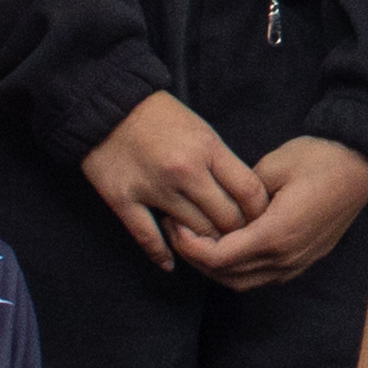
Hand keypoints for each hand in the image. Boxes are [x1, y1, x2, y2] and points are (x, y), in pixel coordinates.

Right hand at [77, 89, 265, 264]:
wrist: (107, 104)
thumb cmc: (160, 116)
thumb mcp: (201, 130)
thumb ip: (222, 163)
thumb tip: (243, 198)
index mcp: (208, 148)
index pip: (249, 192)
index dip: (260, 212)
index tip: (260, 221)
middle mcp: (184, 171)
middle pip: (224, 219)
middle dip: (235, 234)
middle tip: (236, 241)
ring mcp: (153, 188)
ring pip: (192, 233)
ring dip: (201, 243)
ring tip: (205, 245)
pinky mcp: (124, 200)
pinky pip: (148, 238)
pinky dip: (162, 254)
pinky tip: (170, 263)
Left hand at [175, 137, 367, 288]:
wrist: (361, 163)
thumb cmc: (318, 158)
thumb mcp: (272, 167)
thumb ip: (240, 196)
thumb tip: (218, 211)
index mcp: (276, 233)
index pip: (219, 257)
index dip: (191, 246)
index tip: (176, 226)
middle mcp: (287, 257)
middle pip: (228, 276)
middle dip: (197, 260)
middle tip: (180, 234)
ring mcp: (298, 262)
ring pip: (245, 282)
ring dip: (218, 268)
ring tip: (200, 242)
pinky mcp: (305, 260)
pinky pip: (263, 276)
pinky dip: (239, 269)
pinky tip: (229, 246)